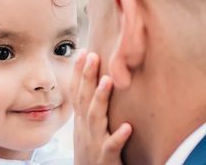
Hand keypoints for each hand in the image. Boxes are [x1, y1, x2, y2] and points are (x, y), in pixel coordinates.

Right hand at [72, 50, 131, 164]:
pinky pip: (111, 147)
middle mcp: (85, 129)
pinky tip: (127, 127)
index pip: (77, 92)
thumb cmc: (92, 153)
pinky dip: (118, 136)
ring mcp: (94, 143)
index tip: (82, 52)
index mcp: (81, 121)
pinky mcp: (105, 159)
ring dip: (100, 99)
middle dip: (86, 77)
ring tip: (108, 81)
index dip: (78, 73)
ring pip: (95, 119)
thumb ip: (92, 108)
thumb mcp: (87, 129)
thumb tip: (99, 82)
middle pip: (83, 99)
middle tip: (92, 56)